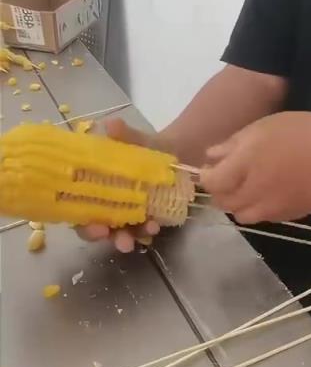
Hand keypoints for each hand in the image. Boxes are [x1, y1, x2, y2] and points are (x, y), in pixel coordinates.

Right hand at [76, 118, 162, 252]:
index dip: (85, 224)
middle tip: (121, 242)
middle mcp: (104, 205)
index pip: (79, 211)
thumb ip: (124, 135)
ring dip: (131, 237)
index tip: (97, 228)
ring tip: (148, 231)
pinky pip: (142, 230)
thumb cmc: (143, 146)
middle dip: (109, 237)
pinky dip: (148, 230)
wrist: (174, 152)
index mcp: (91, 187)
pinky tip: (157, 225)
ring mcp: (125, 215)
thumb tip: (112, 124)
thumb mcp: (135, 140)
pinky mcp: (145, 218)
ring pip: (121, 233)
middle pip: (98, 228)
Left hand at [200, 112, 310, 224]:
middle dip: (220, 190)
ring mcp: (269, 208)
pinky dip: (258, 209)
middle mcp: (252, 192)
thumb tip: (210, 156)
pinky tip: (270, 192)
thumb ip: (233, 144)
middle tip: (230, 176)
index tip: (213, 166)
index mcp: (243, 166)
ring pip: (240, 215)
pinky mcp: (287, 217)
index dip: (207, 175)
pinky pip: (262, 218)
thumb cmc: (302, 132)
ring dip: (238, 203)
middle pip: (222, 202)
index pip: (210, 182)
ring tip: (250, 187)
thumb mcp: (262, 127)